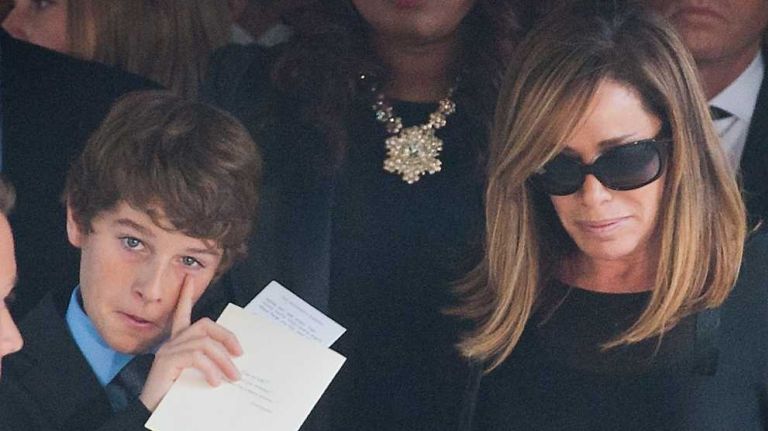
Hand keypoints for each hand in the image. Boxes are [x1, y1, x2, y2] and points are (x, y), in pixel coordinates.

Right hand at [139, 276, 242, 411]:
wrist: (153, 414)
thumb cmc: (176, 397)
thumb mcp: (197, 376)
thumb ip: (209, 364)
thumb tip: (234, 362)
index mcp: (177, 344)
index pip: (182, 314)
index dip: (185, 296)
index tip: (189, 279)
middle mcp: (171, 343)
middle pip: (204, 325)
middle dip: (226, 336)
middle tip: (240, 354)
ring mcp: (167, 351)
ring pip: (204, 343)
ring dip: (224, 360)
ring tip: (233, 377)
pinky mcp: (166, 362)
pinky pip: (196, 357)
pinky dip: (211, 369)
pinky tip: (215, 382)